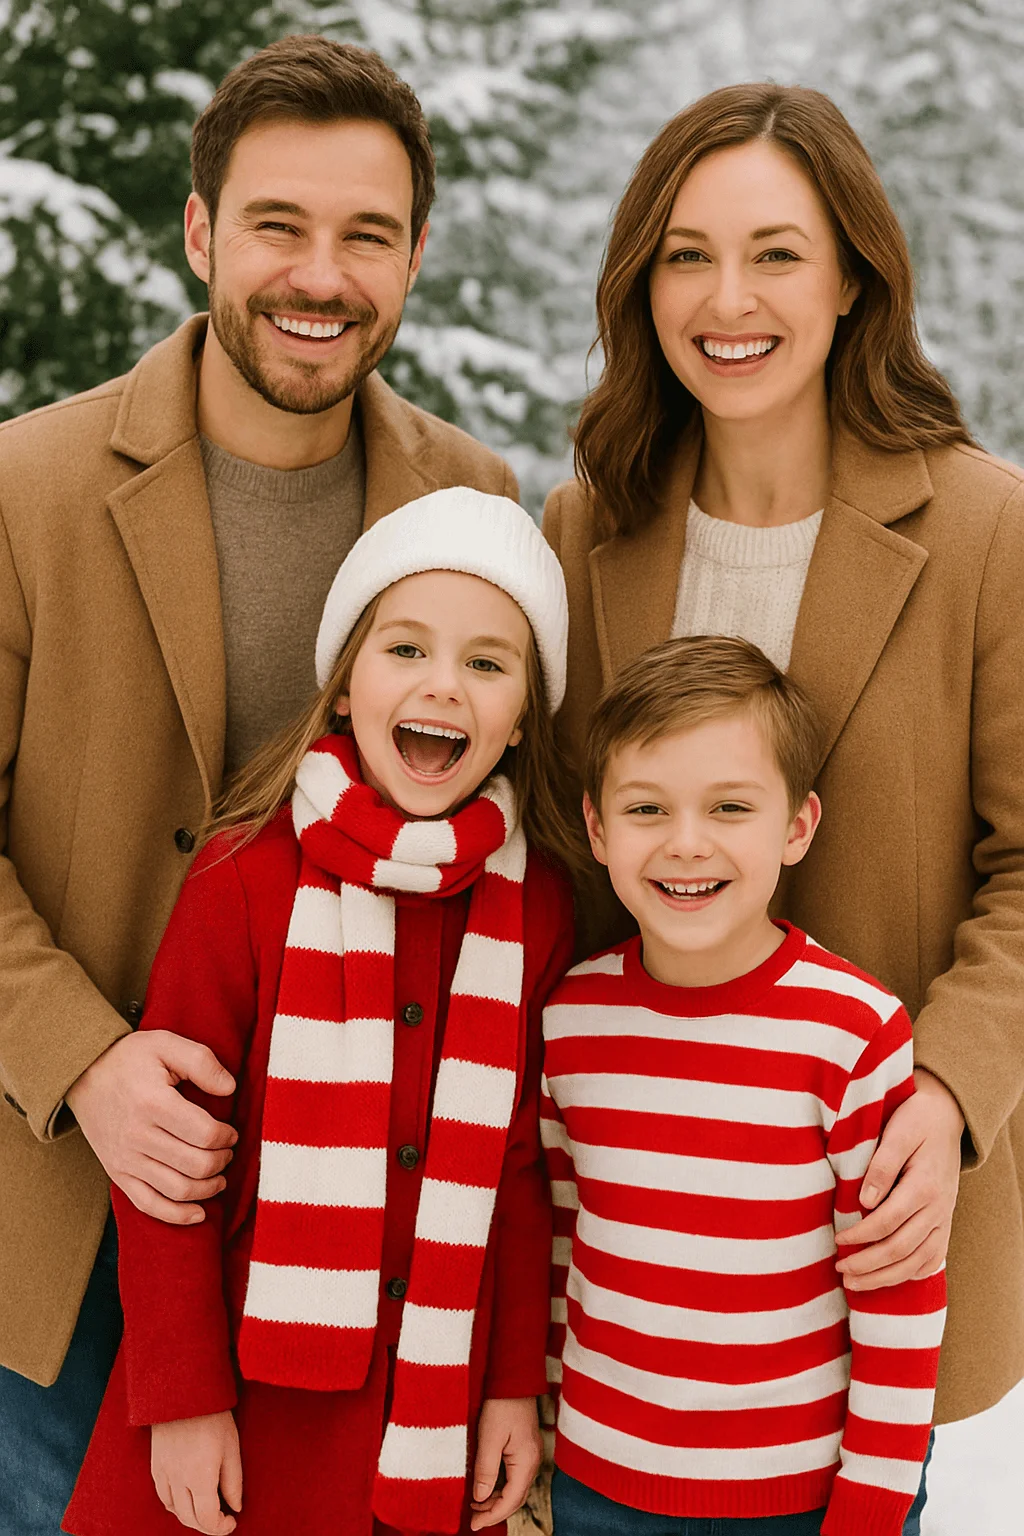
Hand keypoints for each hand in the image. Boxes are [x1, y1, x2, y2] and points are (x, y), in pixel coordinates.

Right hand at [65, 1030, 236, 1224]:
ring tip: (219, 1176)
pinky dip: (177, 1215)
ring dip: (208, 1188)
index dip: (227, 1136)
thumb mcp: (167, 1043)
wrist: (81, 1073)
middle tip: (228, 1151)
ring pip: (178, 1189)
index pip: (205, 1134)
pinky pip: (149, 1204)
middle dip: (222, 1161)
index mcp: (153, 1103)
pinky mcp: (117, 1173)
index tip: (231, 1131)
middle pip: (196, 1164)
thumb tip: (230, 1089)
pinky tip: (199, 1212)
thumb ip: (203, 1062)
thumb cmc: (130, 1058)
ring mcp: (125, 1159)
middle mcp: (138, 1136)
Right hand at [151, 1411, 241, 1533]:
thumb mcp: (231, 1447)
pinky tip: (186, 1500)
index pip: (207, 1518)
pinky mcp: (156, 1466)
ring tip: (206, 1511)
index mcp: (200, 1476)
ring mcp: (164, 1473)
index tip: (232, 1521)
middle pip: (190, 1519)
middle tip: (222, 1521)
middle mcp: (179, 1479)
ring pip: (174, 1511)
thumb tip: (236, 1507)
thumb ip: (233, 1481)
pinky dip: (175, 1506)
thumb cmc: (213, 1416)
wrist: (185, 1391)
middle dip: (207, 1526)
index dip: (220, 1527)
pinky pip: (163, 1497)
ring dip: (191, 1517)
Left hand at [470, 1396, 542, 1530]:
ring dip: (497, 1501)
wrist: (513, 1379)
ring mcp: (530, 1455)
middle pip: (516, 1499)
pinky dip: (501, 1488)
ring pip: (515, 1489)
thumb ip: (486, 1470)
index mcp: (526, 1462)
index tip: (473, 1524)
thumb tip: (481, 1499)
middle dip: (495, 1512)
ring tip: (475, 1505)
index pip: (510, 1501)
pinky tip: (486, 1487)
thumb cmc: (501, 1405)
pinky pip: (514, 1477)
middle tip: (473, 1519)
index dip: (492, 1516)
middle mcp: (533, 1462)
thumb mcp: (489, 1438)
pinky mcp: (525, 1448)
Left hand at [835, 1068, 962, 1289]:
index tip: (837, 1240)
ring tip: (856, 1284)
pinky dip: (913, 1272)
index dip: (860, 1236)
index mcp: (924, 1186)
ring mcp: (943, 1218)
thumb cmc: (916, 1121)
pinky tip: (892, 1277)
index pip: (887, 1222)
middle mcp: (937, 1208)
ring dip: (886, 1277)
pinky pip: (934, 1257)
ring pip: (917, 1261)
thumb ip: (882, 1166)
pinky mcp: (944, 1222)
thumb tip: (865, 1201)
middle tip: (841, 1272)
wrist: (946, 1116)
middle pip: (901, 1249)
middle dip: (868, 1266)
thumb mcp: (897, 1133)